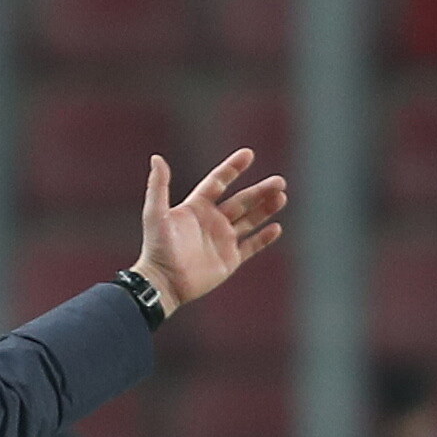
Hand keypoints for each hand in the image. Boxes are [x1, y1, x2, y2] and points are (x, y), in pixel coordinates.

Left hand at [131, 149, 285, 315]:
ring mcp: (222, 240)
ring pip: (250, 220)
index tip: (248, 154)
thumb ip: (158, 186)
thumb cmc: (157, 247)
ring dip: (266, 208)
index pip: (218, 182)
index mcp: (196, 207)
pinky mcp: (229, 260)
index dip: (232, 168)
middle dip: (260, 191)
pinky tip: (277, 227)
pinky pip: (251, 246)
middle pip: (241, 200)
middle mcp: (211, 221)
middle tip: (279, 181)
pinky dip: (264, 238)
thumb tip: (156, 158)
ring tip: (281, 197)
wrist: (163, 282)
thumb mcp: (155, 213)